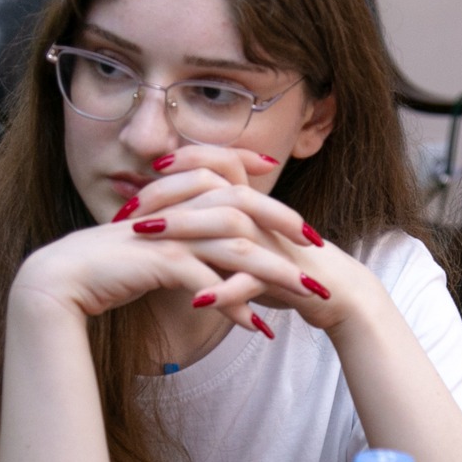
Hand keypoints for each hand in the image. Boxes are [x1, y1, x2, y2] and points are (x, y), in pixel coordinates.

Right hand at [13, 145, 328, 332]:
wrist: (58, 284)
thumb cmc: (107, 273)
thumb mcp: (155, 258)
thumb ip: (188, 253)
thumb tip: (218, 269)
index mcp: (178, 203)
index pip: (235, 190)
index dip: (271, 202)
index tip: (303, 224)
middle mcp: (177, 212)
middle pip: (246, 210)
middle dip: (287, 231)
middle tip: (320, 255)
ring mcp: (168, 234)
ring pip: (236, 247)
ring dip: (274, 274)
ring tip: (305, 297)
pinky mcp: (157, 261)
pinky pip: (207, 282)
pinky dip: (235, 306)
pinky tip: (255, 328)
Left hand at [123, 146, 379, 334]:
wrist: (332, 290)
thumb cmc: (279, 263)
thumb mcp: (239, 237)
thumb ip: (210, 220)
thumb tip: (165, 213)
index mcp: (250, 200)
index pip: (215, 160)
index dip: (181, 160)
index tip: (145, 174)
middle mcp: (260, 214)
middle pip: (213, 186)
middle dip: (169, 195)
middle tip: (129, 214)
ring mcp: (272, 243)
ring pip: (229, 227)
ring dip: (188, 233)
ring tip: (150, 242)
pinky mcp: (284, 276)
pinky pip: (254, 279)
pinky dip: (226, 290)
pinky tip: (197, 301)